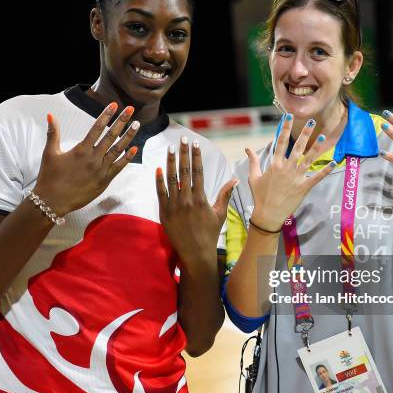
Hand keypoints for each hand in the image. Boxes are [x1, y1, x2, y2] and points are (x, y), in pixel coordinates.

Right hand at [34, 103, 138, 215]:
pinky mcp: (104, 181)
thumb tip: (50, 115)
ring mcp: (100, 169)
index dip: (106, 115)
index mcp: (81, 149)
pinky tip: (135, 149)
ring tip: (137, 125)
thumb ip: (53, 133)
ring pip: (118, 149)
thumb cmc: (50, 177)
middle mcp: (93, 157)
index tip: (114, 105)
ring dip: (128, 136)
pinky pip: (119, 167)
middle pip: (111, 135)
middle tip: (130, 109)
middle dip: (122, 121)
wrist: (53, 201)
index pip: (97, 127)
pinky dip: (127, 158)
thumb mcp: (50, 153)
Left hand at [156, 136, 237, 267]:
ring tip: (169, 148)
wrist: (196, 253)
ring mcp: (174, 206)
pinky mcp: (164, 213)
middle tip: (182, 139)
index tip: (195, 144)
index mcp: (201, 199)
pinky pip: (161, 194)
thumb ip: (225, 195)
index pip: (198, 172)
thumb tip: (235, 179)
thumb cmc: (210, 233)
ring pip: (171, 179)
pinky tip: (158, 168)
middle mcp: (187, 200)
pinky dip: (159, 181)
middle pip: (185, 171)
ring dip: (170, 162)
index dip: (196, 156)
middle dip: (183, 154)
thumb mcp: (220, 213)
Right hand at [246, 115, 335, 231]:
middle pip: (297, 147)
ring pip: (309, 159)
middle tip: (311, 121)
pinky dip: (325, 170)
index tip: (289, 117)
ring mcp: (296, 178)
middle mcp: (287, 169)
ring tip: (322, 136)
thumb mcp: (253, 177)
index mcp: (275, 165)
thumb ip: (252, 161)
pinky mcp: (304, 187)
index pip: (281, 142)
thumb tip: (247, 148)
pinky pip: (317, 177)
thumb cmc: (260, 195)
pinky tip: (333, 162)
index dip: (285, 128)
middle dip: (305, 133)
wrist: (268, 214)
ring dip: (316, 147)